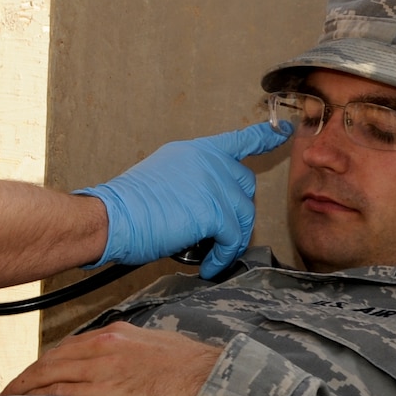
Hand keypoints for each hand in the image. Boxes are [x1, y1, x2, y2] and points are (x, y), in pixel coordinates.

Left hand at [1, 323, 221, 395]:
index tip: (32, 376)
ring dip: (22, 387)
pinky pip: (61, 390)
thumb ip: (131, 355)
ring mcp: (102, 365)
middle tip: (7, 391)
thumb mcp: (157, 348)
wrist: (213, 378)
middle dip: (26, 375)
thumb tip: (121, 369)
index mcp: (115, 334)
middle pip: (51, 358)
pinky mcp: (106, 388)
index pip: (68, 347)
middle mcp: (103, 344)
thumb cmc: (193, 368)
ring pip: (48, 372)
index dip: (46, 363)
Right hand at [76, 120, 288, 276]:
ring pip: (243, 216)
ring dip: (231, 240)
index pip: (238, 140)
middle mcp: (209, 162)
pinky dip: (223, 256)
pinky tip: (210, 265)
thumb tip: (204, 202)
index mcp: (195, 151)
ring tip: (212, 254)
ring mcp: (213, 183)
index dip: (264, 136)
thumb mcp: (162, 176)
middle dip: (236, 213)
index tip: (283, 130)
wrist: (111, 217)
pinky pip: (232, 239)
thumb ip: (191, 180)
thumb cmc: (127, 206)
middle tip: (217, 234)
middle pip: (244, 187)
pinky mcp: (213, 210)